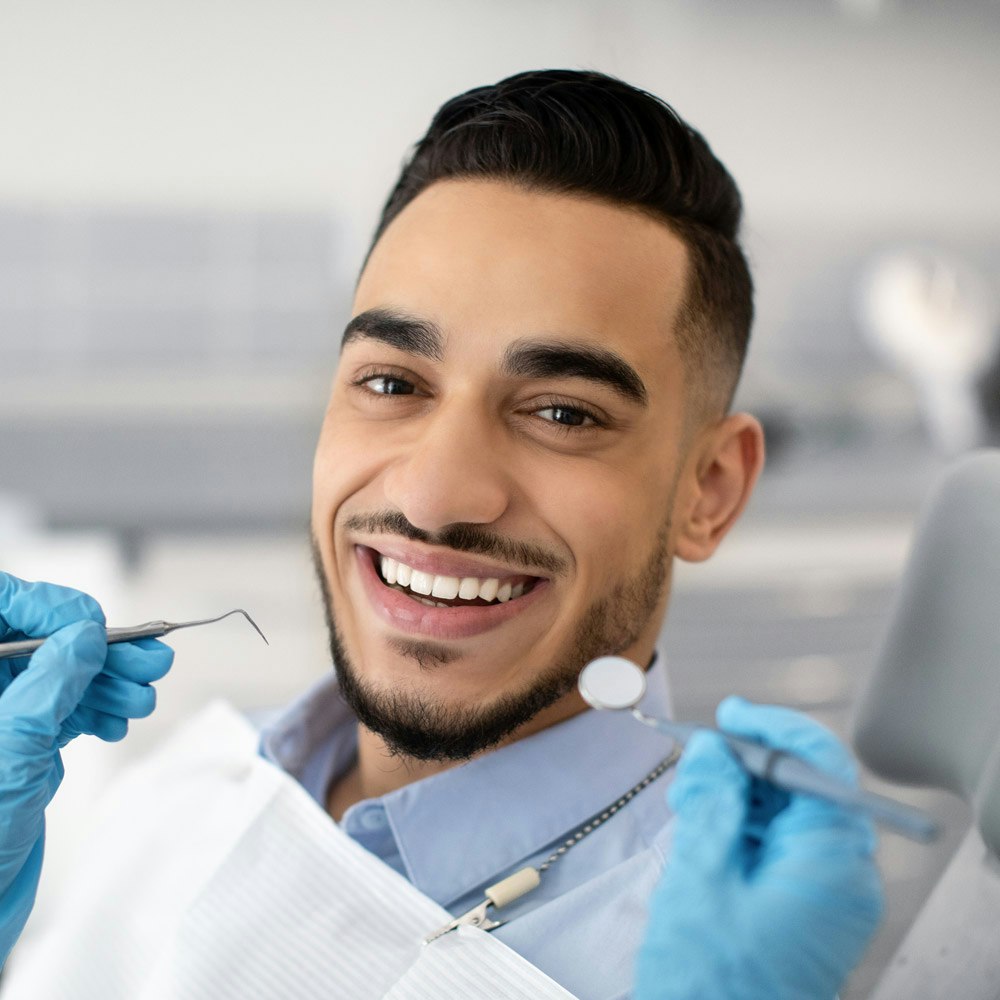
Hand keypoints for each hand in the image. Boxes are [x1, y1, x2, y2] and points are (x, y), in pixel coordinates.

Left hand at [0, 573, 173, 964]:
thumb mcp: (12, 751)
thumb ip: (49, 684)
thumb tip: (83, 635)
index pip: (1, 605)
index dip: (50, 608)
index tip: (95, 626)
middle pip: (42, 641)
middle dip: (98, 648)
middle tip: (149, 661)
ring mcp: (2, 717)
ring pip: (61, 674)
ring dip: (109, 680)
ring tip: (142, 697)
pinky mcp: (21, 744)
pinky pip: (67, 707)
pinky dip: (100, 708)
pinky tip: (119, 720)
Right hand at [635, 698, 883, 999]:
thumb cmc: (710, 982)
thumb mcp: (700, 877)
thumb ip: (710, 802)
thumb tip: (714, 749)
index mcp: (830, 864)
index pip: (820, 765)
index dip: (772, 729)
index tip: (729, 715)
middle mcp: (842, 876)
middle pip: (803, 787)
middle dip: (744, 766)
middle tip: (692, 767)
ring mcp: (826, 895)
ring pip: (786, 813)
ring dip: (736, 796)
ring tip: (687, 803)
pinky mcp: (805, 908)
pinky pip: (779, 845)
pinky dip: (740, 828)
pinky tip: (702, 829)